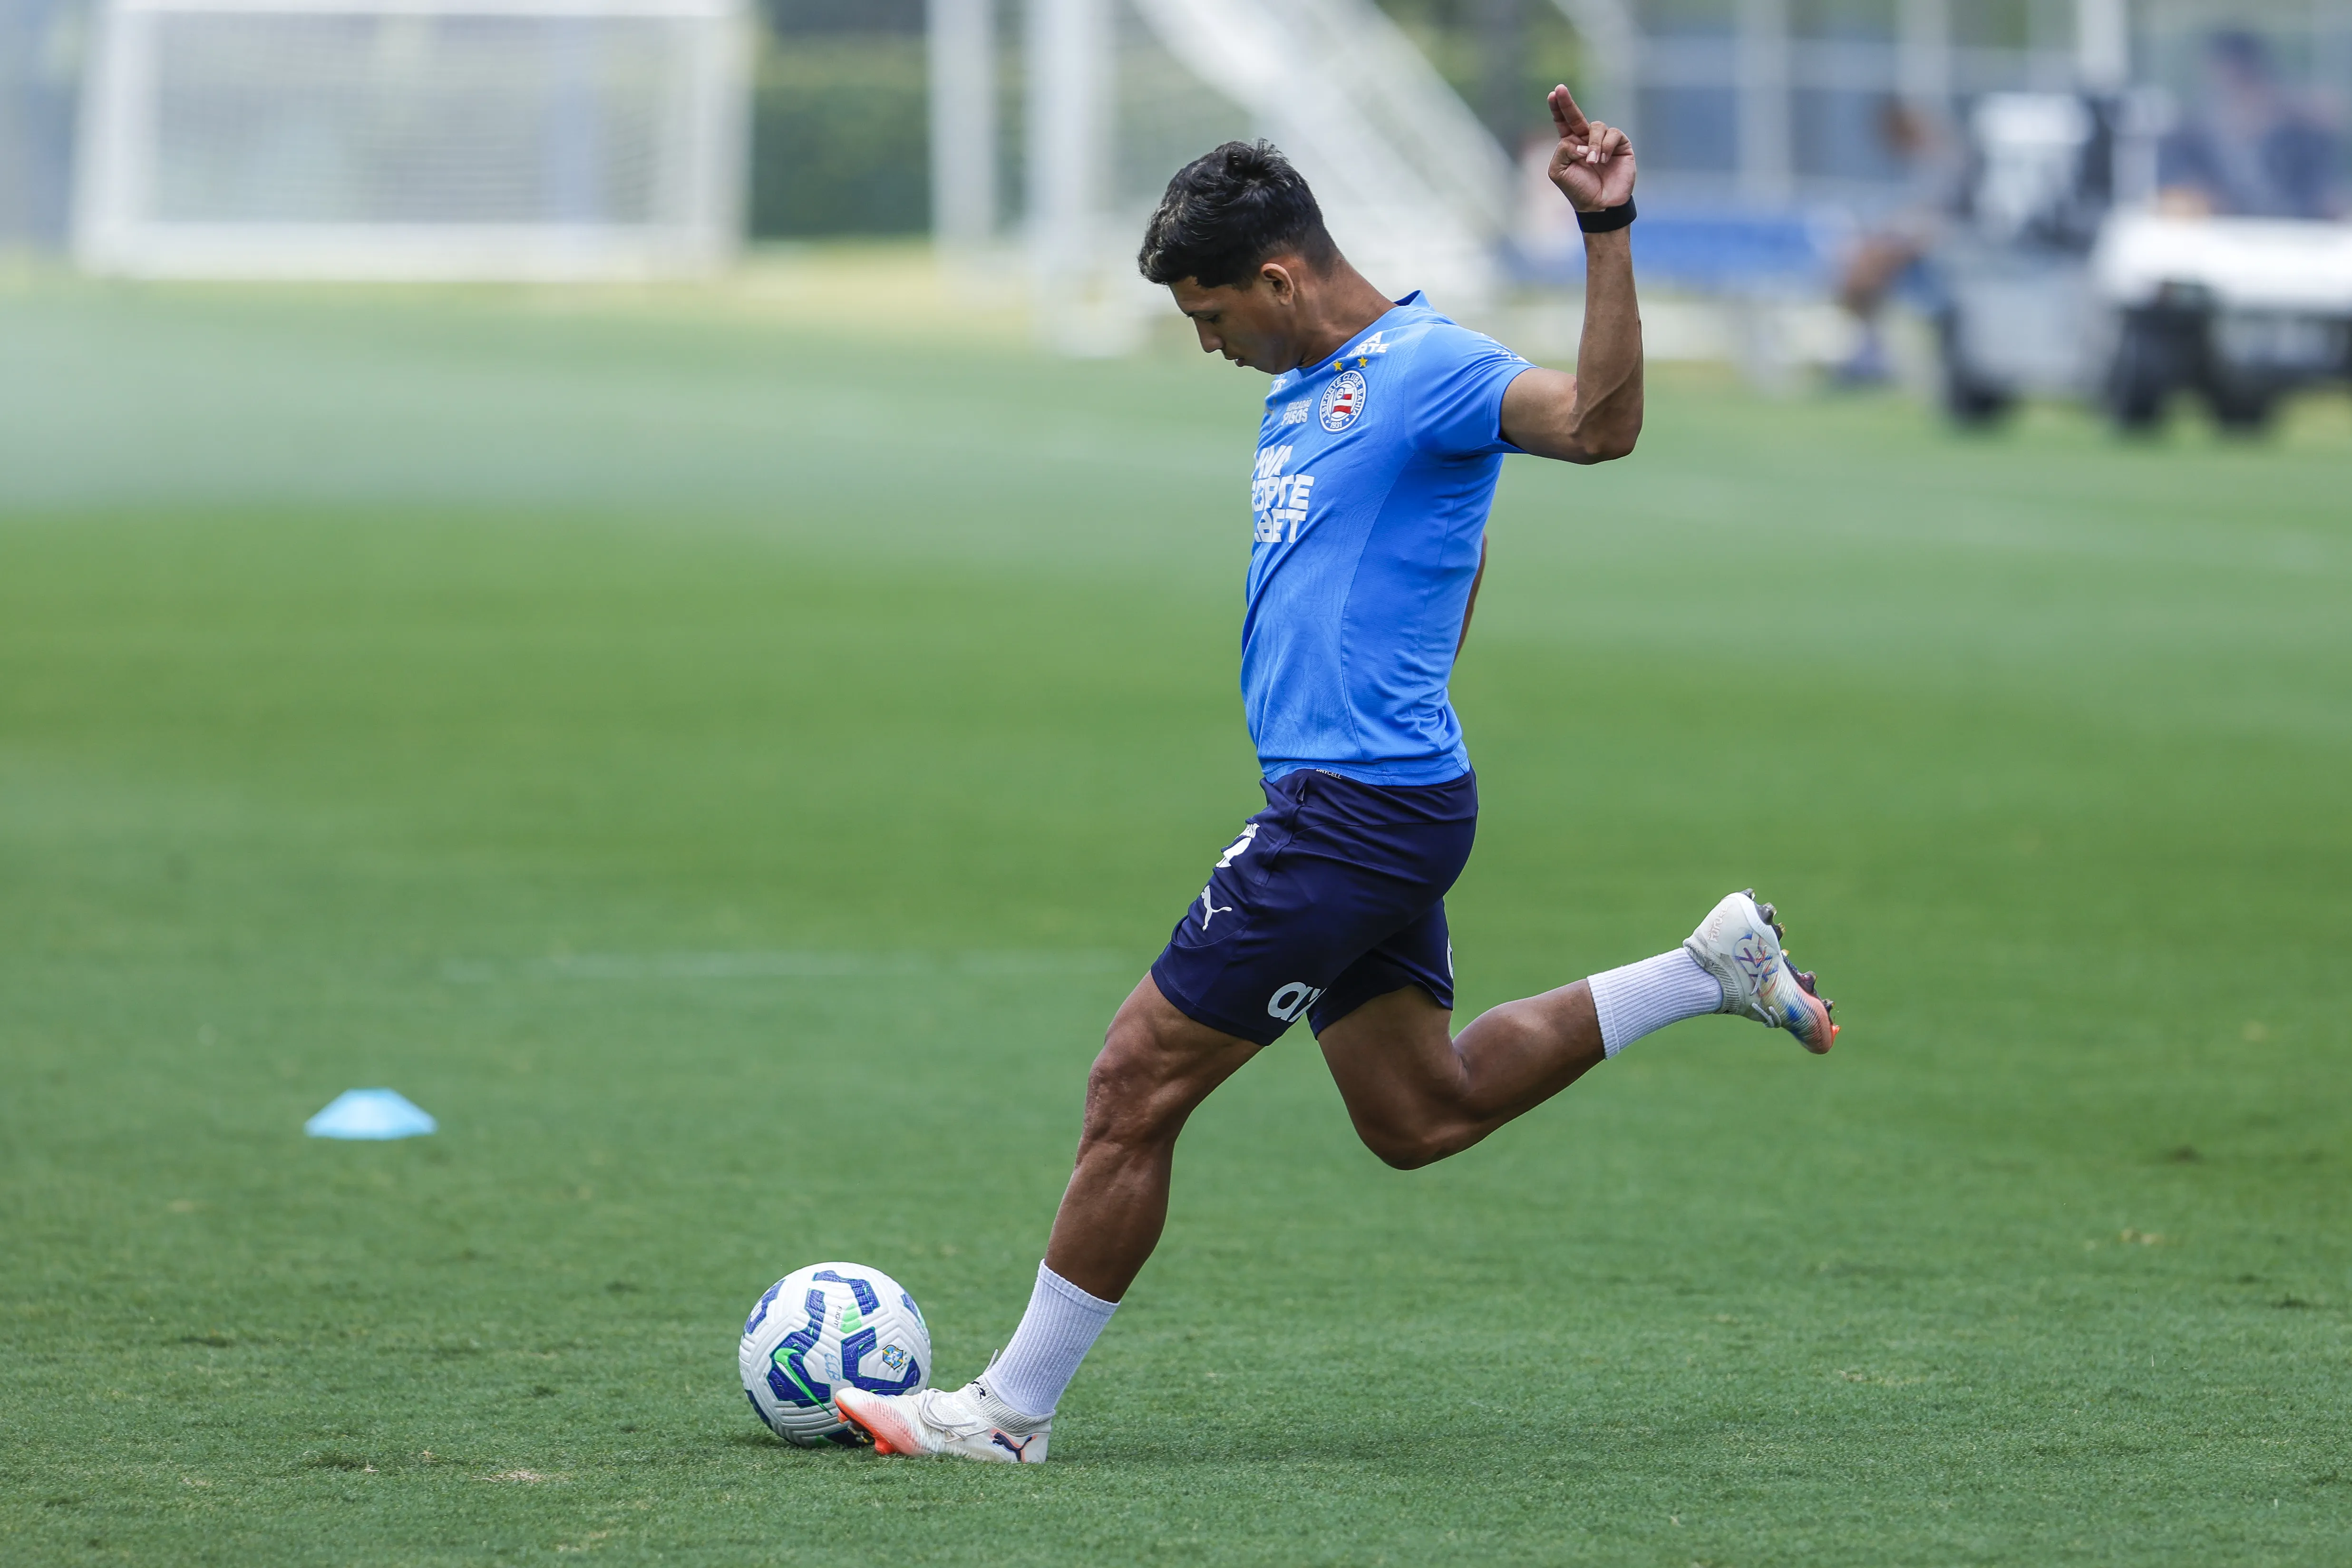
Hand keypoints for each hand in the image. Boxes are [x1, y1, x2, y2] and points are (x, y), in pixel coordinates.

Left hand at [1545, 84, 1635, 212]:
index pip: (1563, 122)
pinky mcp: (1620, 144)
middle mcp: (1586, 139)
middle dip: (1567, 102)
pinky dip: (1606, 146)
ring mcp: (1604, 141)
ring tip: (1593, 162)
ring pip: (1596, 127)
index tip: (1553, 94)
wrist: (1599, 204)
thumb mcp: (1559, 171)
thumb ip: (1562, 150)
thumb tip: (1579, 141)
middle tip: (1559, 90)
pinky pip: (1612, 134)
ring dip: (1593, 145)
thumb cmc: (1578, 189)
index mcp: (1570, 144)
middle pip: (1576, 115)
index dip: (1558, 108)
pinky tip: (1603, 160)